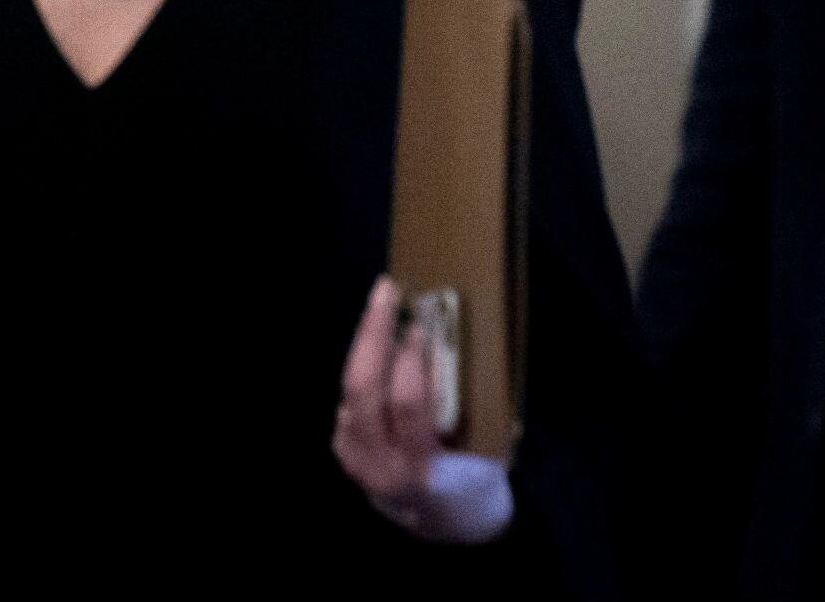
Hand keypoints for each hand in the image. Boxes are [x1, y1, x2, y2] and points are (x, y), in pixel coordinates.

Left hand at [332, 276, 512, 542]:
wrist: (444, 531)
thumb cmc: (474, 489)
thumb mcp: (481, 458)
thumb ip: (458, 411)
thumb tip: (443, 348)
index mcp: (419, 469)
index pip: (407, 405)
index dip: (411, 362)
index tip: (421, 325)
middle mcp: (377, 464)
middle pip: (362, 388)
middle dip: (373, 334)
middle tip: (387, 292)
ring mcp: (353, 459)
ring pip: (349, 390)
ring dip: (365, 345)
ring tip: (381, 308)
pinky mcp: (343, 451)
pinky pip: (349, 401)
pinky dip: (364, 371)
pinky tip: (376, 346)